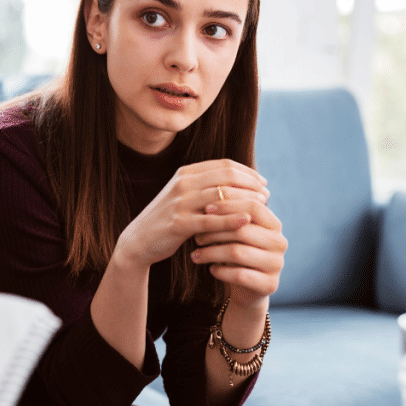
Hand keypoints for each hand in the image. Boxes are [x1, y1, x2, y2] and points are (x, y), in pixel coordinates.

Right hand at [115, 159, 269, 268]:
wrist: (139, 240)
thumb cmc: (168, 219)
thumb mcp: (184, 196)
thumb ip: (206, 187)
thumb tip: (241, 182)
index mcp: (185, 173)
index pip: (224, 165)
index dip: (247, 172)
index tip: (263, 182)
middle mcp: (183, 183)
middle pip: (226, 176)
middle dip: (251, 183)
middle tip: (266, 194)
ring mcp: (180, 203)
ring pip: (222, 196)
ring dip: (246, 200)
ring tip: (263, 206)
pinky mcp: (179, 224)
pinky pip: (211, 220)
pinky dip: (232, 219)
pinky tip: (248, 221)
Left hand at [191, 181, 286, 308]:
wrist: (245, 287)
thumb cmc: (235, 250)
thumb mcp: (233, 230)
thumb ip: (229, 212)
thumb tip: (207, 187)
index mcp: (274, 224)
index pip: (254, 206)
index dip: (228, 205)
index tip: (205, 208)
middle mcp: (280, 242)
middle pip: (243, 229)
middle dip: (215, 231)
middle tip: (194, 234)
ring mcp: (276, 264)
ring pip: (238, 253)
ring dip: (212, 252)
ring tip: (195, 254)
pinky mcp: (269, 285)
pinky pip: (240, 275)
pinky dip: (220, 271)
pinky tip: (209, 269)